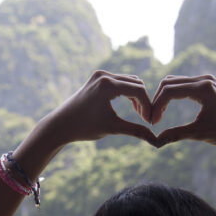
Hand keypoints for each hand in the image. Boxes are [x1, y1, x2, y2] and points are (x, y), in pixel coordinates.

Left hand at [43, 70, 157, 146]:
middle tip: (146, 119)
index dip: (148, 106)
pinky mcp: (97, 78)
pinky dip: (127, 92)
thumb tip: (156, 140)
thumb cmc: (84, 127)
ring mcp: (100, 75)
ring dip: (136, 96)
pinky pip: (120, 82)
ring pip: (129, 81)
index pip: (138, 90)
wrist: (60, 124)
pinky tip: (131, 107)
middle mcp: (104, 75)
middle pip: (136, 84)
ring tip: (140, 115)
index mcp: (107, 85)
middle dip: (143, 101)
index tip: (150, 121)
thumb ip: (135, 131)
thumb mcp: (112, 128)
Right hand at [150, 75, 215, 147]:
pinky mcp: (206, 84)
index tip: (152, 122)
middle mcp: (204, 80)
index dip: (156, 106)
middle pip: (169, 83)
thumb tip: (156, 141)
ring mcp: (206, 80)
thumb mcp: (201, 134)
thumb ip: (177, 134)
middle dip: (157, 100)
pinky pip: (182, 85)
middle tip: (152, 120)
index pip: (170, 91)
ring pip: (174, 82)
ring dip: (163, 97)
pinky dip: (171, 95)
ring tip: (158, 116)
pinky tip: (166, 110)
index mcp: (204, 89)